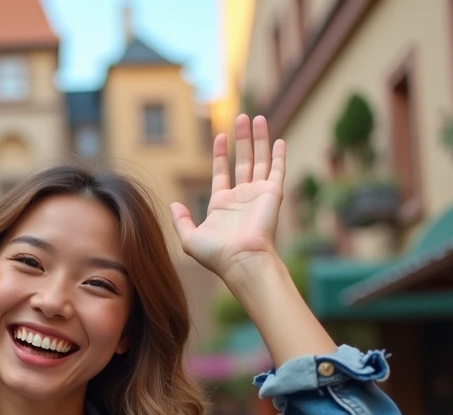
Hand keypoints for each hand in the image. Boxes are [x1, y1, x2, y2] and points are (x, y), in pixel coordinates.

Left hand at [170, 115, 286, 285]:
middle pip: (243, 161)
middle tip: (241, 117)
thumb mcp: (189, 238)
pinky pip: (277, 170)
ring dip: (259, 139)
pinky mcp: (273, 194)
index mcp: (222, 204)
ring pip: (260, 160)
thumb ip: (180, 221)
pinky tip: (279, 140)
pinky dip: (279, 156)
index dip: (221, 154)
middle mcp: (242, 197)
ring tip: (257, 117)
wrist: (241, 260)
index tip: (220, 136)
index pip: (222, 172)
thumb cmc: (216, 254)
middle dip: (242, 139)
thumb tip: (173, 204)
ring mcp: (258, 194)